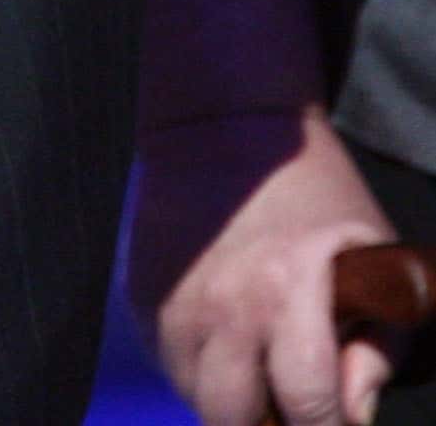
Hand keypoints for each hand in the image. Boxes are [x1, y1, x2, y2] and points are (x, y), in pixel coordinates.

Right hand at [131, 107, 398, 425]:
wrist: (223, 125)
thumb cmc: (314, 194)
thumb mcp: (372, 256)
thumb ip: (379, 345)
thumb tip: (355, 414)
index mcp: (286, 291)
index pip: (307, 408)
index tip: (335, 424)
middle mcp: (221, 305)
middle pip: (234, 420)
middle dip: (268, 425)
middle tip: (291, 404)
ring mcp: (173, 302)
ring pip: (194, 397)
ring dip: (230, 398)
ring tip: (260, 363)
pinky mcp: (142, 297)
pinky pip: (168, 363)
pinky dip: (199, 367)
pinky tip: (226, 334)